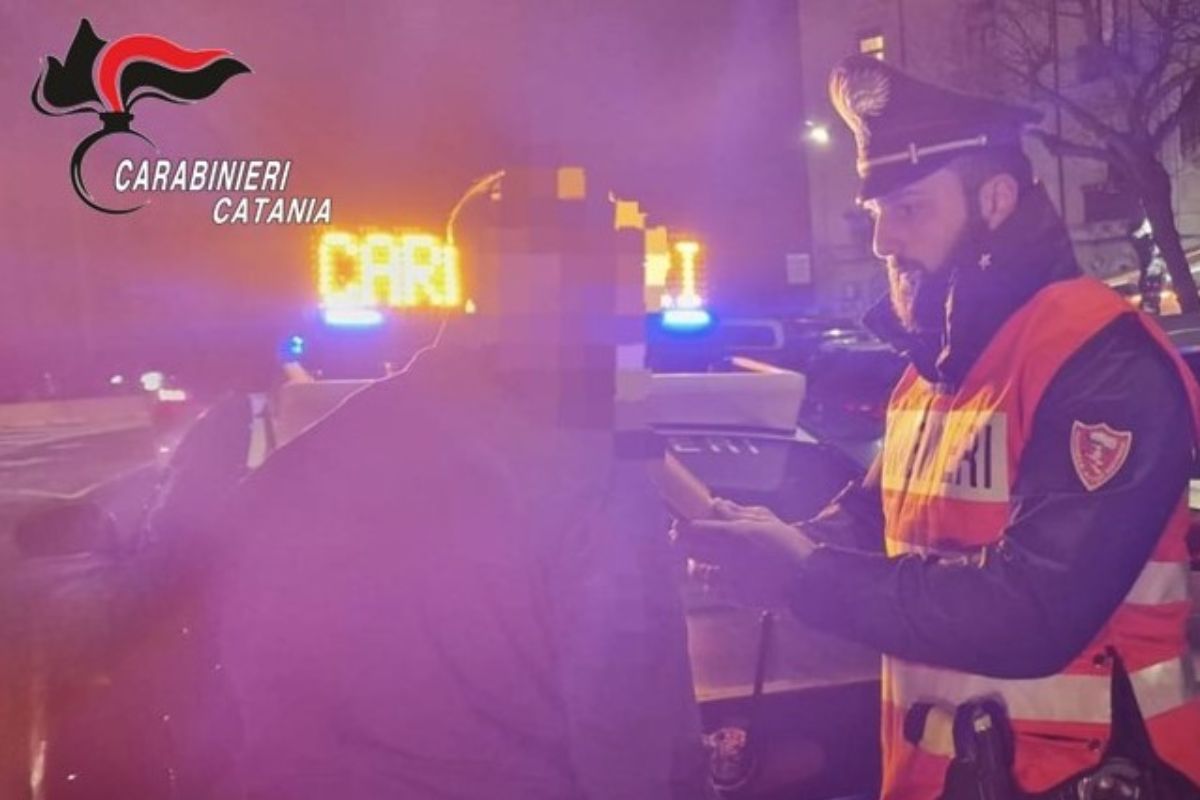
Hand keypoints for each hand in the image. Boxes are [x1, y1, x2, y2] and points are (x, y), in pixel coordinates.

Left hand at [677, 499, 816, 606]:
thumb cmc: (790, 546)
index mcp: (735, 535)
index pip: (695, 529)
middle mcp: (727, 557)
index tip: (677, 522)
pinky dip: (711, 581)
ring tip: (699, 558)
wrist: (806, 581)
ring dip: (694, 562)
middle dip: (681, 541)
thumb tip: (716, 503)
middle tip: (680, 536)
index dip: (682, 525)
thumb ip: (738, 512)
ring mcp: (729, 579)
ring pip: (697, 571)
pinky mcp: (735, 597)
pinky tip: (718, 575)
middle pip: (689, 549)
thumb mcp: (767, 521)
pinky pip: (712, 589)